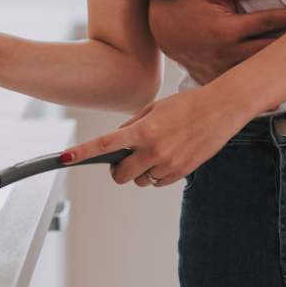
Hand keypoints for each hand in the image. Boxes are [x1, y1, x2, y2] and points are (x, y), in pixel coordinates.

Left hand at [61, 86, 249, 188]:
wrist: (221, 109)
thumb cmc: (187, 104)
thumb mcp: (155, 108)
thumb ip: (133, 125)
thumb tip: (119, 141)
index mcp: (143, 130)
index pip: (105, 144)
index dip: (82, 153)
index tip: (64, 158)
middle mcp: (153, 150)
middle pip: (120, 174)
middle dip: (118, 169)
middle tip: (125, 157)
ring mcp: (168, 164)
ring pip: (140, 180)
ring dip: (140, 170)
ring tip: (155, 151)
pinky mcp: (182, 172)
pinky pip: (158, 182)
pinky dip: (157, 174)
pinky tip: (168, 157)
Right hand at [147, 0, 285, 84]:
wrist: (160, 29)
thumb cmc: (187, 4)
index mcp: (227, 29)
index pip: (270, 22)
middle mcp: (226, 53)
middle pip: (271, 52)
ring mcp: (221, 71)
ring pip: (260, 76)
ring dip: (285, 78)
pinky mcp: (216, 81)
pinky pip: (242, 91)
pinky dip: (262, 94)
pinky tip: (282, 97)